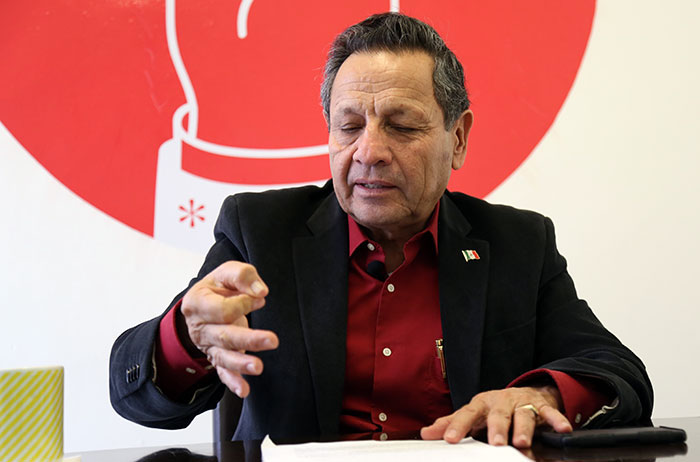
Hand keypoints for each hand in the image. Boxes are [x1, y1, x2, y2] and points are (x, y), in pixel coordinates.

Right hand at [180, 261, 278, 397]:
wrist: (204, 303)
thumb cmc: (218, 287)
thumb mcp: (227, 272)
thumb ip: (243, 276)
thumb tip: (261, 291)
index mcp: (196, 303)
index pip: (222, 309)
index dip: (244, 303)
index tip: (259, 297)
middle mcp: (199, 328)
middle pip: (224, 336)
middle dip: (249, 339)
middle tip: (273, 340)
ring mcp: (206, 346)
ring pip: (223, 357)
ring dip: (241, 363)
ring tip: (258, 367)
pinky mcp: (216, 358)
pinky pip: (223, 372)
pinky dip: (233, 382)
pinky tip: (244, 390)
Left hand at [420, 385, 571, 447]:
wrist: (523, 392)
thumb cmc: (493, 408)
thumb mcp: (472, 414)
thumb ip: (451, 423)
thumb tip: (426, 433)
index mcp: (480, 404)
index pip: (466, 414)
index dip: (457, 426)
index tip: (448, 439)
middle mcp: (500, 401)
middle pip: (497, 414)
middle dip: (496, 429)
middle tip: (495, 444)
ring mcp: (521, 402)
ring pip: (523, 414)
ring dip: (523, 428)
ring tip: (522, 442)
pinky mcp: (541, 406)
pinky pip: (549, 413)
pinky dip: (556, 420)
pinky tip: (563, 429)